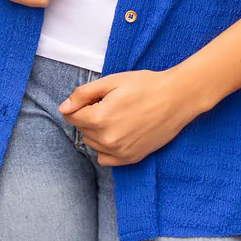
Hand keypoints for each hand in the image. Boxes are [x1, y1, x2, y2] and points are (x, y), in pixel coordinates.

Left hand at [58, 68, 201, 165]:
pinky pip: (105, 159)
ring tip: (117, 116)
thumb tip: (64, 108)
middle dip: (89, 116)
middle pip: (82, 130)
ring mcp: (119, 152)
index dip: (80, 104)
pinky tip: (119, 132)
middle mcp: (107, 139)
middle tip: (110, 103)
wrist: (177, 98)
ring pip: (92, 143)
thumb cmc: (146, 85)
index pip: (72, 116)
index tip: (95, 97)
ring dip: (97, 131)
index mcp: (99, 118)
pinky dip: (106, 147)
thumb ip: (84, 94)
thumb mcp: (112, 81)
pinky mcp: (131, 158)